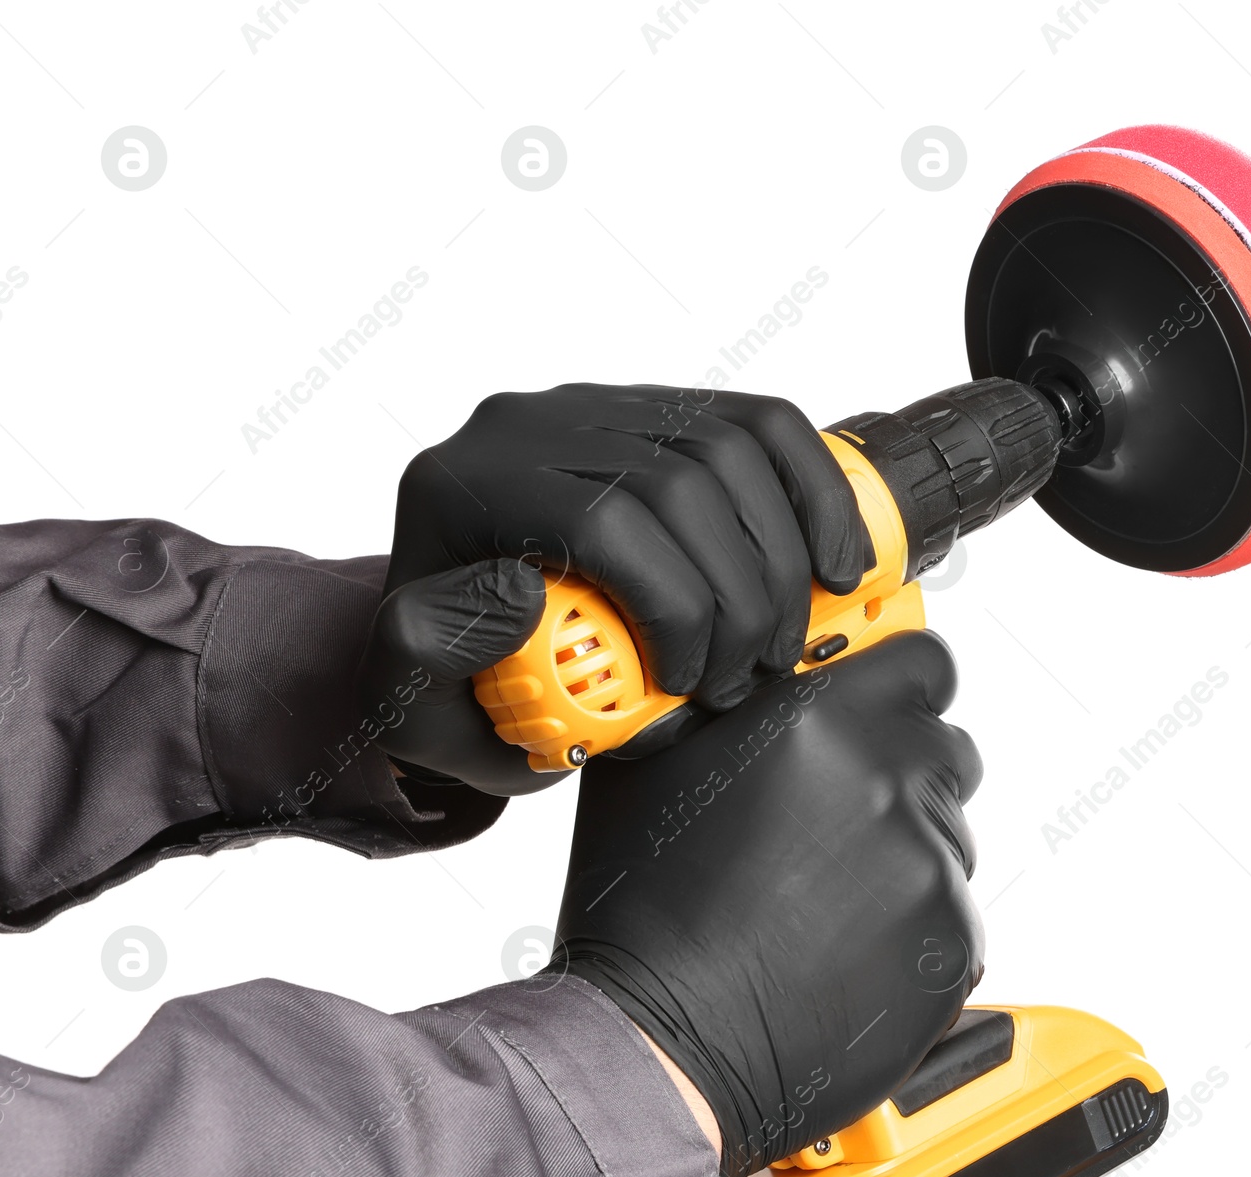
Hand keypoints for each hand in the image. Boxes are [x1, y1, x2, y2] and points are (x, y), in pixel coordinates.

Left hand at [358, 384, 871, 795]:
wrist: (469, 650)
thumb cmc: (448, 682)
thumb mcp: (411, 694)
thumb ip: (430, 651)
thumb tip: (511, 590)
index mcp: (464, 484)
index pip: (600, 514)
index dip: (671, 603)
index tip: (691, 685)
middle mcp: (530, 424)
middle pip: (679, 479)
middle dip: (740, 593)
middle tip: (748, 679)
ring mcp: (602, 408)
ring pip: (730, 448)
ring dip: (784, 555)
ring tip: (783, 646)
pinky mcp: (663, 414)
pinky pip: (760, 427)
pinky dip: (815, 493)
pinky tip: (838, 564)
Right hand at [549, 631, 984, 1176]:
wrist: (660, 1043)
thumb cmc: (646, 915)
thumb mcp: (655, 762)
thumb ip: (732, 699)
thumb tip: (769, 672)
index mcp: (822, 720)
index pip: (924, 661)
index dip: (899, 686)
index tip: (881, 709)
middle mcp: (889, 783)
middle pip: (943, 750)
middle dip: (900, 775)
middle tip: (835, 823)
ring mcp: (928, 867)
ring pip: (946, 837)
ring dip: (901, 855)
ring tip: (820, 902)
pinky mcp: (951, 945)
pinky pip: (950, 914)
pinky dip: (909, 929)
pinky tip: (839, 950)